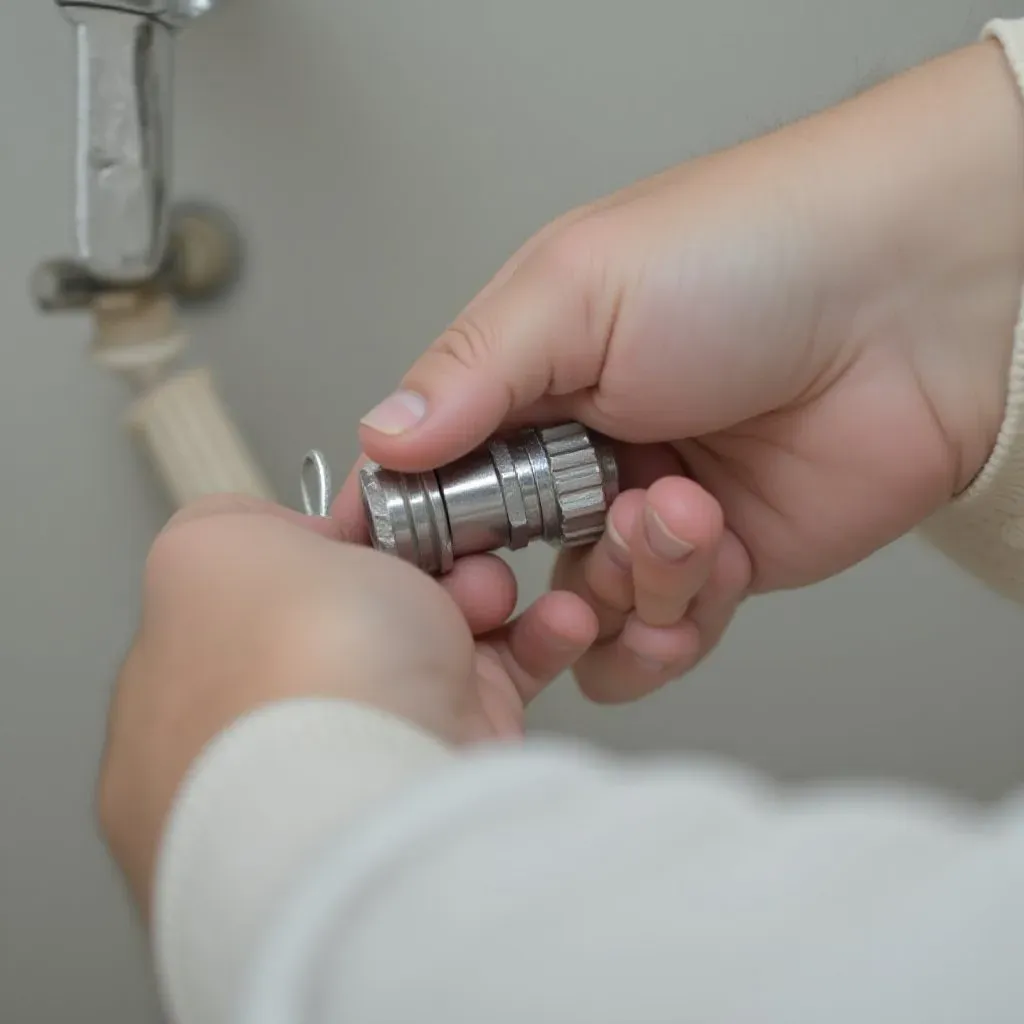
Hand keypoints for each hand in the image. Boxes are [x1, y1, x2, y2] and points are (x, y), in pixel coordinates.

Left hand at [98, 495, 596, 910]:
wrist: (382, 786)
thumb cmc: (290, 670)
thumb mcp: (217, 549)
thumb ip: (236, 525)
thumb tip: (292, 538)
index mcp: (196, 674)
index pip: (264, 584)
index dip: (326, 533)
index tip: (376, 502)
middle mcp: (280, 711)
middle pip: (363, 601)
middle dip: (419, 560)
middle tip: (448, 541)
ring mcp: (366, 737)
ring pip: (437, 637)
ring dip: (481, 595)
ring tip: (493, 590)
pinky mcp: (447, 756)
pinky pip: (500, 683)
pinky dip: (536, 642)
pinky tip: (559, 622)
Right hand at [339, 41, 1023, 701]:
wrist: (913, 301)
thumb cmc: (747, 255)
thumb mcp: (575, 292)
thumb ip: (469, 375)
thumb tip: (382, 434)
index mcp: (529, 383)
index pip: (433, 477)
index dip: (415, 530)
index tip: (406, 567)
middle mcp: (579, 455)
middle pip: (501, 568)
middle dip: (524, 576)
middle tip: (565, 533)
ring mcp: (645, 517)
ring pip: (583, 615)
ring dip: (626, 582)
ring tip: (680, 512)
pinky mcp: (716, 568)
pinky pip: (660, 639)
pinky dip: (677, 617)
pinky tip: (713, 546)